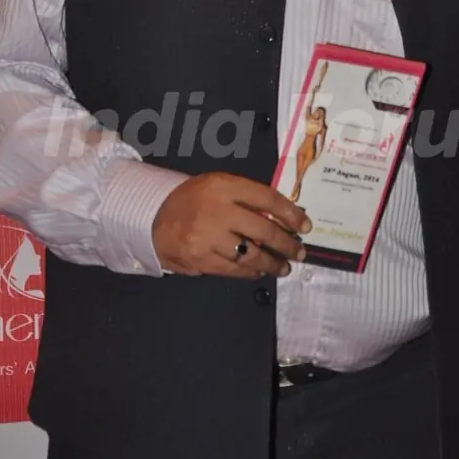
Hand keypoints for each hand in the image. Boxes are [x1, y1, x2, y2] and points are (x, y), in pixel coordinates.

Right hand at [152, 172, 311, 278]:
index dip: (290, 213)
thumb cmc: (193, 199)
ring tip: (284, 266)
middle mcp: (218, 210)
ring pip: (251, 255)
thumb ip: (247, 198)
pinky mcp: (201, 260)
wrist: (153, 217)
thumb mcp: (219, 186)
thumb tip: (282, 217)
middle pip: (263, 230)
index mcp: (224, 186)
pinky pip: (234, 270)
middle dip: (287, 244)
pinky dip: (250, 272)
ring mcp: (208, 237)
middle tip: (300, 252)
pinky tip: (259, 271)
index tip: (305, 225)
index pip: (266, 198)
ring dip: (272, 263)